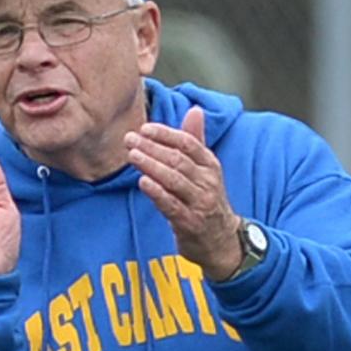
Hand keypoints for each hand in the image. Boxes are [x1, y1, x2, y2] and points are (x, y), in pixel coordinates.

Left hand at [124, 107, 241, 280]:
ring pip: (174, 180)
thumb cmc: (206, 200)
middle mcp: (208, 182)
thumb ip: (196, 140)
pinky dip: (157, 193)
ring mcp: (200, 203)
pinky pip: (172, 205)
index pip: (188, 143)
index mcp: (210, 165)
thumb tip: (195, 110)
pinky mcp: (190, 223)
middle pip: (178, 160)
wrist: (221, 241)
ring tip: (132, 155)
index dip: (166, 134)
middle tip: (130, 139)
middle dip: (152, 147)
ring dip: (152, 166)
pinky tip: (142, 182)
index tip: (145, 128)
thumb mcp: (206, 170)